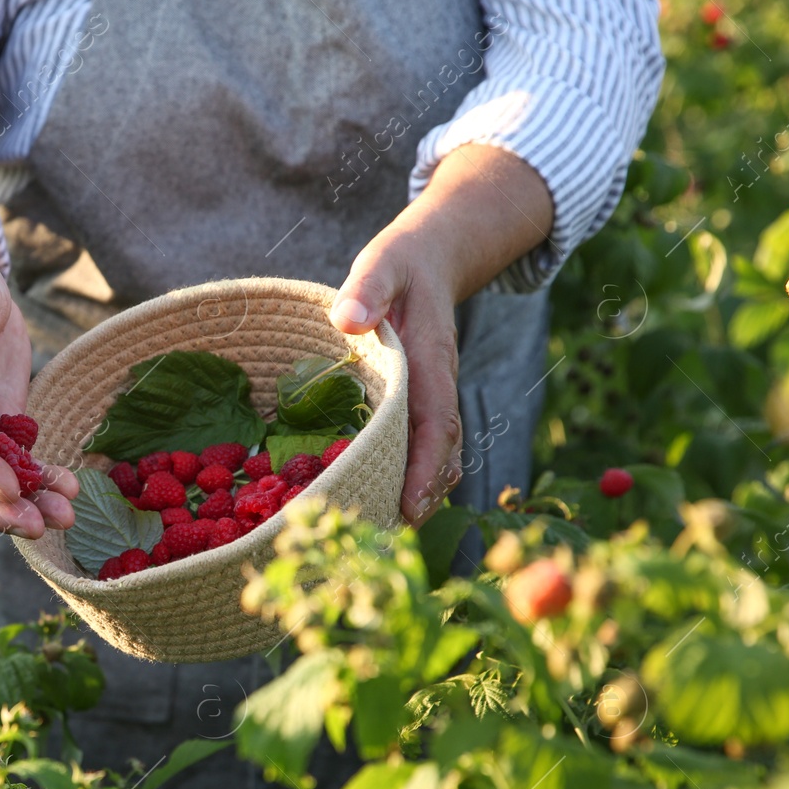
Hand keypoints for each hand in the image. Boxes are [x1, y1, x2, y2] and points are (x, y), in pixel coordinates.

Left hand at [328, 144, 554, 526]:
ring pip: (435, 453)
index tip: (409, 505)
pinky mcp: (420, 398)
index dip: (424, 468)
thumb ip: (367, 288)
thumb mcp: (381, 264)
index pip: (435, 425)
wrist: (432, 255)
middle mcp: (438, 386)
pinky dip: (411, 472)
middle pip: (440, 452)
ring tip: (387, 529)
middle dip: (424, 494)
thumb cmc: (401, 262)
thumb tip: (347, 320)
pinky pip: (422, 442)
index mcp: (432, 362)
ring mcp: (432, 395)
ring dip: (419, 490)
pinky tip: (386, 497)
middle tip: (391, 533)